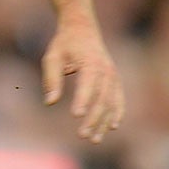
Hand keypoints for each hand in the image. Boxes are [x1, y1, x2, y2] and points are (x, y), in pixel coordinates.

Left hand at [41, 19, 124, 142]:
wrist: (82, 28)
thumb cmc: (64, 44)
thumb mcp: (52, 57)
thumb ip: (51, 79)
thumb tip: (50, 102)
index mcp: (90, 62)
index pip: (87, 84)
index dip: (83, 100)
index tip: (75, 115)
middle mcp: (105, 70)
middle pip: (101, 98)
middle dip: (93, 118)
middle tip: (82, 135)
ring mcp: (113, 75)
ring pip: (111, 102)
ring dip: (103, 121)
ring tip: (94, 139)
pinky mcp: (114, 80)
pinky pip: (118, 99)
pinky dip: (116, 112)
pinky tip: (111, 127)